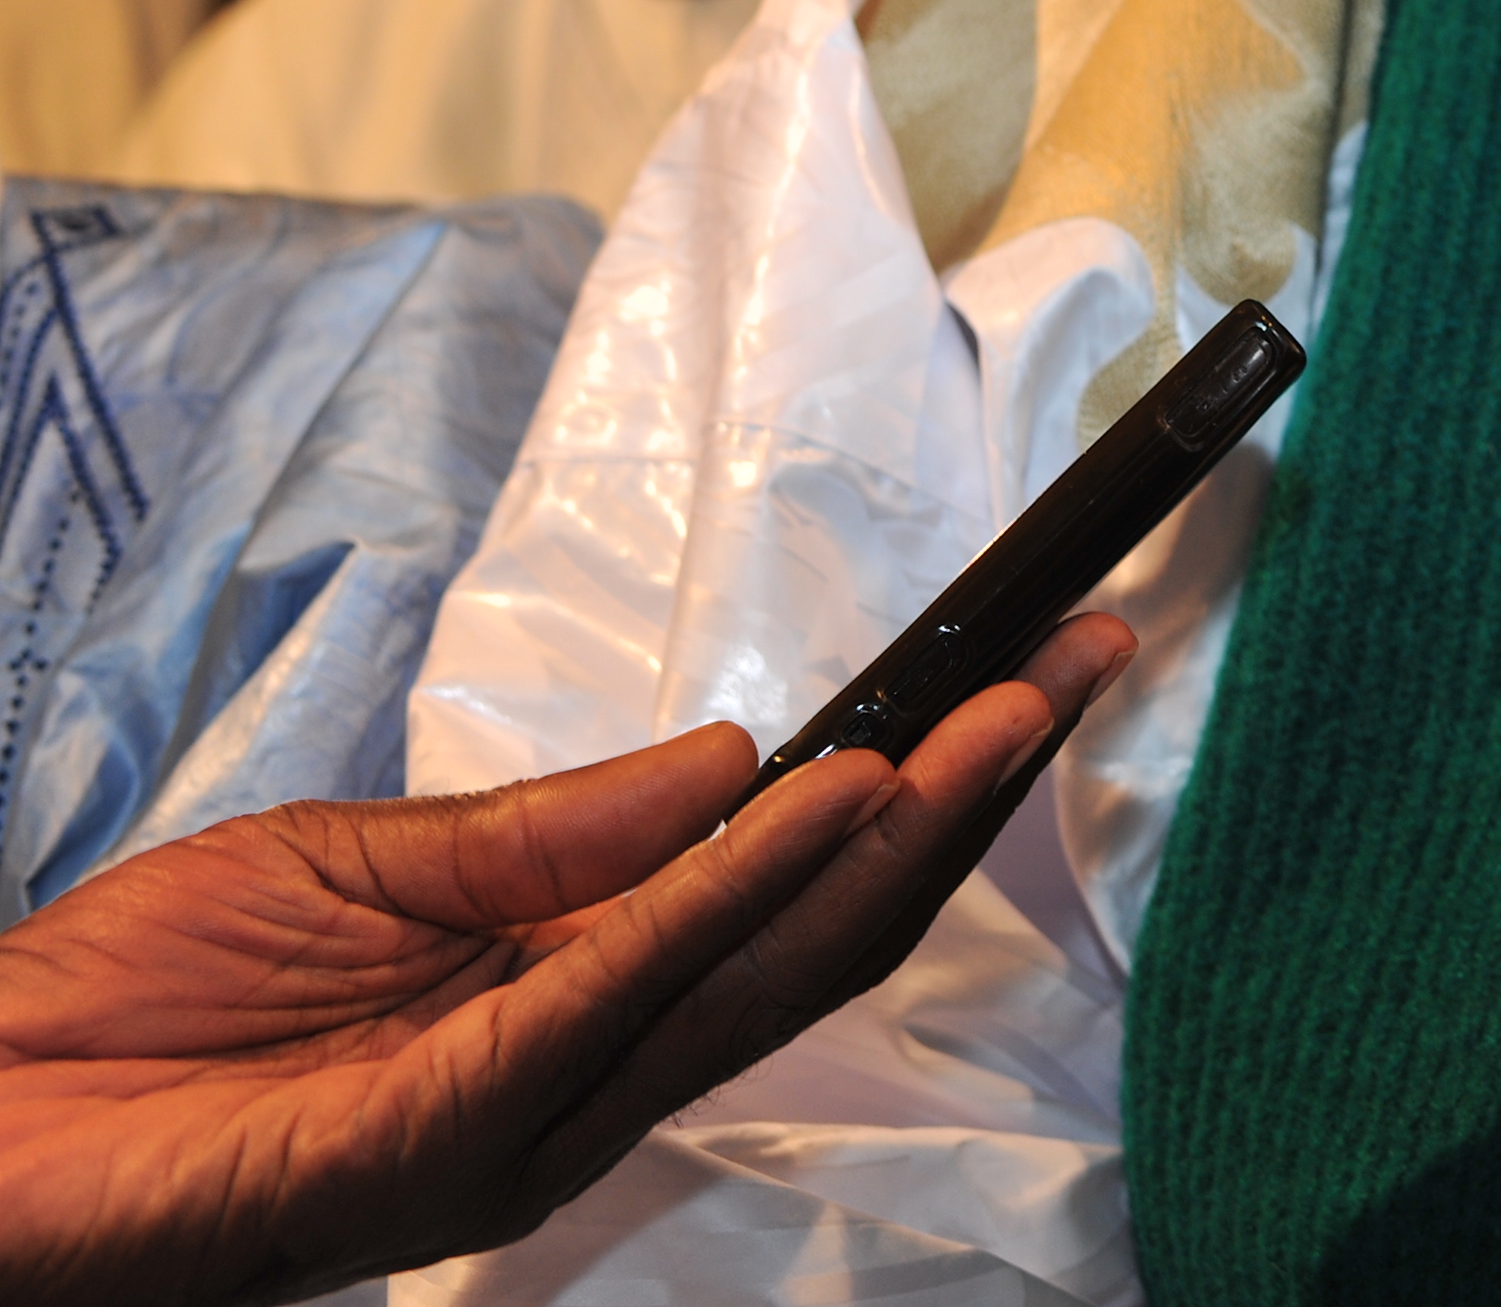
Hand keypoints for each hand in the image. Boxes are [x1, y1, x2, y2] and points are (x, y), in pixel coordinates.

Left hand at [0, 615, 1133, 1306]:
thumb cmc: (115, 1019)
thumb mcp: (347, 867)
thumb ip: (542, 831)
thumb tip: (740, 753)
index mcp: (561, 1008)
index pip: (788, 893)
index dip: (921, 786)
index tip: (1028, 670)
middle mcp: (580, 1079)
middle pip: (824, 937)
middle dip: (966, 797)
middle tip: (1078, 669)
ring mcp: (526, 1120)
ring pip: (764, 973)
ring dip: (896, 834)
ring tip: (993, 717)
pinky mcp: (446, 1138)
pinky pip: (622, 997)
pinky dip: (738, 891)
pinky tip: (824, 798)